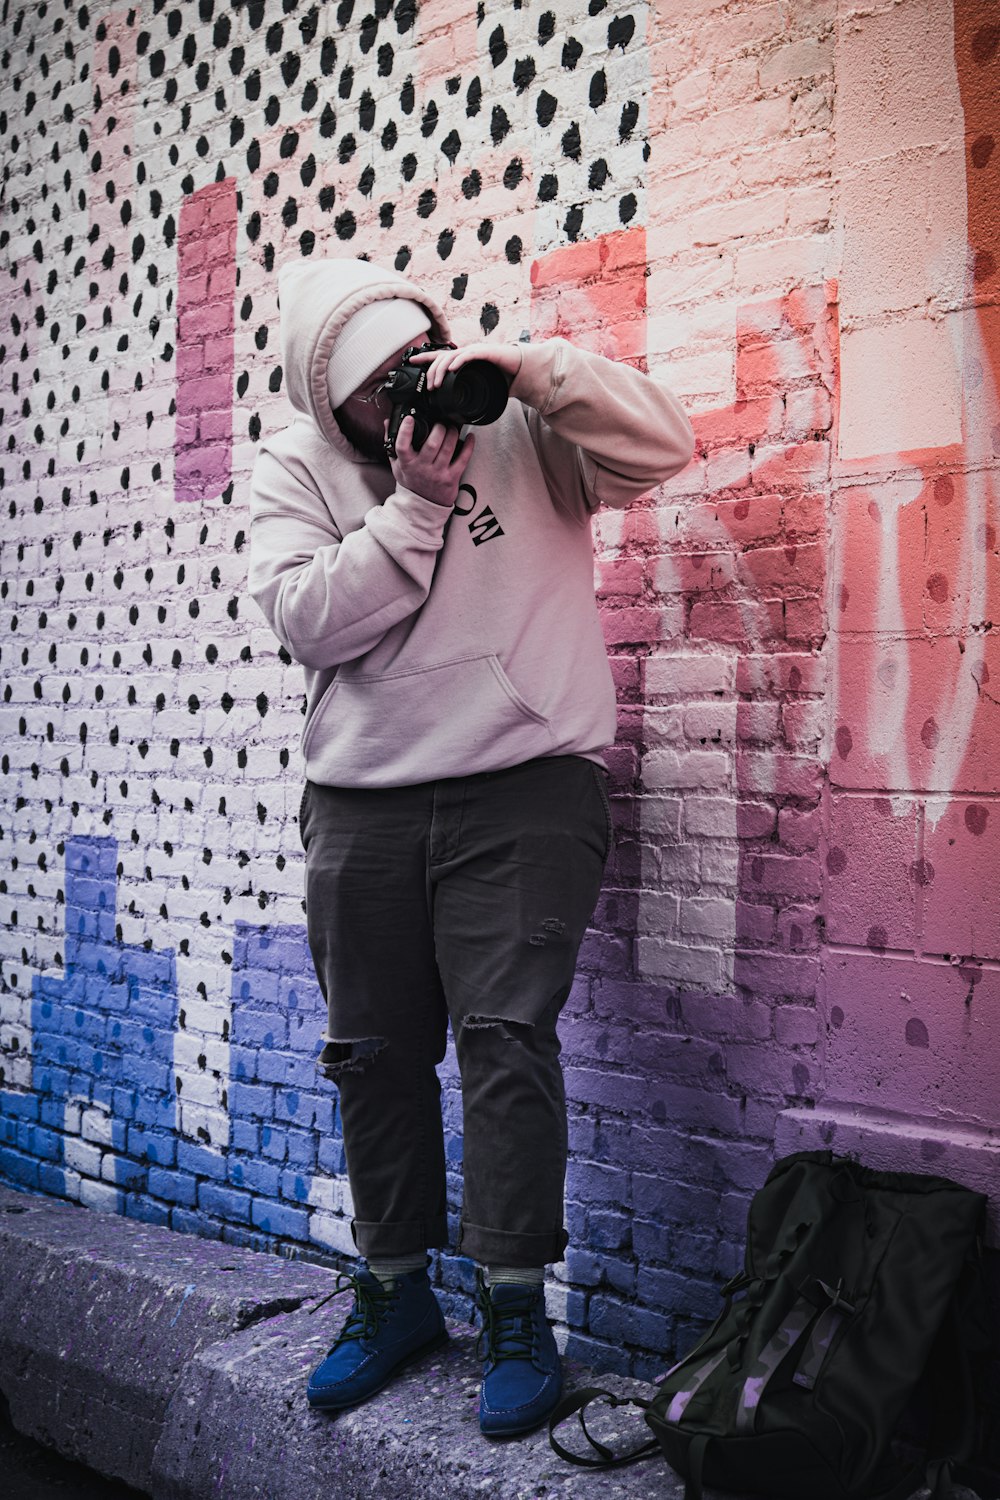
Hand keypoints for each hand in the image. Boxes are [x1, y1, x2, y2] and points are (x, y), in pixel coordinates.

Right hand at [387, 414, 475, 508]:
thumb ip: (392, 443)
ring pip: (448, 448)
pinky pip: (463, 459)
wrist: (422, 505)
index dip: (405, 431)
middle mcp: (422, 468)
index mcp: (407, 463)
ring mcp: (437, 473)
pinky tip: (470, 438)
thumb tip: (388, 423)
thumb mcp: (397, 465)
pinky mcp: (451, 478)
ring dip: (452, 434)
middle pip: (432, 444)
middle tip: (440, 424)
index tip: (409, 419)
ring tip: (452, 428)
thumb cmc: (411, 482)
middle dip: (438, 428)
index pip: (402, 446)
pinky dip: (468, 446)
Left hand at [407, 341, 522, 389]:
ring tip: (436, 382)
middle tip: (428, 386)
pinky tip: (452, 369)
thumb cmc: (504, 378)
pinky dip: (458, 361)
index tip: (411, 362)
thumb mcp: (482, 389)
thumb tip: (459, 411)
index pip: (441, 357)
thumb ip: (471, 393)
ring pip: (452, 356)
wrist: (523, 371)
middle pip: (442, 357)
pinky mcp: (486, 353)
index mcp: (464, 360)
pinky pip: (468, 355)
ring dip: (441, 370)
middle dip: (432, 371)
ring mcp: (475, 352)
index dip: (425, 358)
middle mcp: (467, 354)